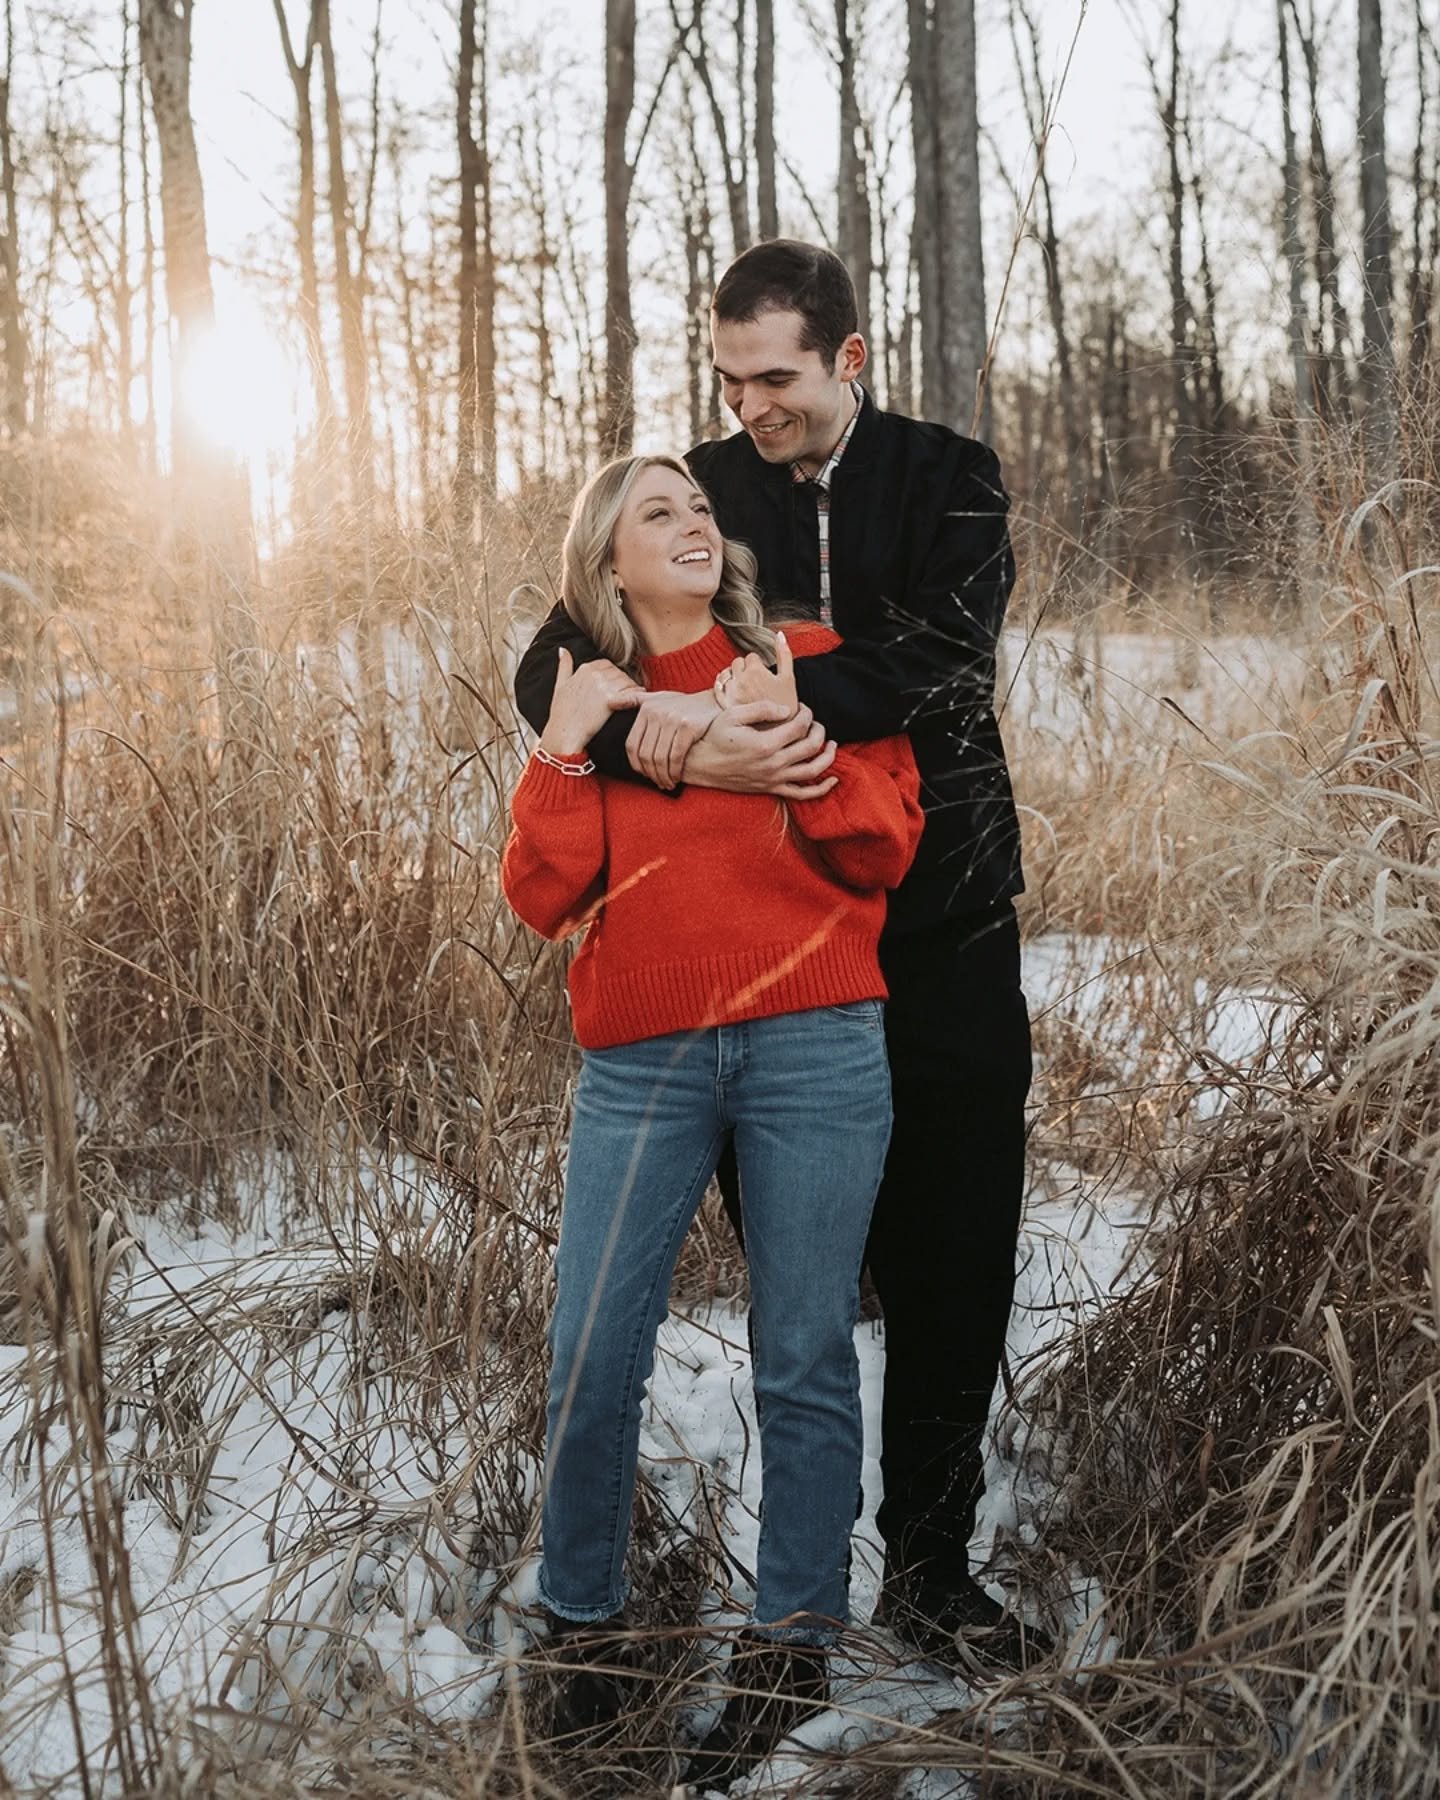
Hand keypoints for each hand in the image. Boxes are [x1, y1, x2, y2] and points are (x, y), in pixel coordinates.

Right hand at [539, 648, 642, 757]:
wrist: (564, 733)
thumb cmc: (562, 714)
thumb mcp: (559, 685)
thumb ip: (564, 665)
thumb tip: (563, 650)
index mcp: (585, 668)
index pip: (606, 665)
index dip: (612, 675)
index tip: (613, 686)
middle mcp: (594, 674)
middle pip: (618, 672)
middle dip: (622, 682)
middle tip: (624, 694)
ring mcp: (603, 686)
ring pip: (626, 681)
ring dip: (630, 689)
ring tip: (631, 698)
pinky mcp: (610, 700)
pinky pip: (630, 693)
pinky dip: (636, 696)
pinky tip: (635, 702)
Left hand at [625, 690, 720, 789]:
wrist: (715, 701)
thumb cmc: (684, 704)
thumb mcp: (658, 697)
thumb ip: (634, 700)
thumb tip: (610, 702)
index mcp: (646, 709)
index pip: (632, 745)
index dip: (636, 765)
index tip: (645, 775)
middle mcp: (657, 713)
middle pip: (645, 754)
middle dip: (651, 774)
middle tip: (659, 783)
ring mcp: (672, 719)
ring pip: (660, 758)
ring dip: (663, 776)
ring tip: (668, 783)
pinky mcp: (688, 727)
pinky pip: (676, 756)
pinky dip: (675, 771)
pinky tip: (677, 777)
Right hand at [684, 701, 837, 799]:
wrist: (698, 764)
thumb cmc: (714, 736)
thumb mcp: (733, 714)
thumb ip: (762, 708)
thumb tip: (788, 709)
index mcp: (765, 743)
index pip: (800, 726)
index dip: (807, 714)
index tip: (802, 708)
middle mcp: (773, 764)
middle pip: (811, 746)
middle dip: (819, 730)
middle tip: (815, 722)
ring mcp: (774, 779)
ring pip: (813, 771)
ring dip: (828, 757)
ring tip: (831, 745)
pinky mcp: (771, 789)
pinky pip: (802, 794)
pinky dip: (821, 789)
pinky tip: (833, 780)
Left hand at [713, 631, 799, 714]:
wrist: (778, 732)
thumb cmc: (786, 705)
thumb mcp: (789, 678)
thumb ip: (784, 654)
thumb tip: (780, 633)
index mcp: (756, 671)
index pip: (751, 657)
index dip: (759, 666)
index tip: (764, 679)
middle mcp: (740, 680)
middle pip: (737, 662)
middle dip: (745, 670)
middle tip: (756, 684)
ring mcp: (731, 692)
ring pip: (727, 673)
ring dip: (735, 677)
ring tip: (746, 690)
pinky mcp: (724, 704)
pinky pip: (718, 686)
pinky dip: (723, 686)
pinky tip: (734, 693)